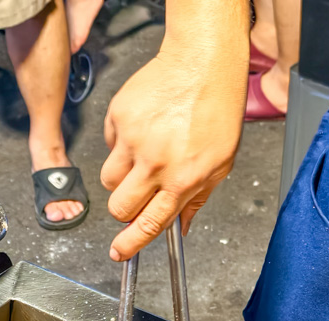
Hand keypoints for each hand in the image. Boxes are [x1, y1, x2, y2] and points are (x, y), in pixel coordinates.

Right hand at [101, 46, 244, 259]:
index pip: (150, 223)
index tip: (119, 252)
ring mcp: (133, 140)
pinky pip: (110, 143)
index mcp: (182, 178)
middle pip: (118, 207)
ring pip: (108, 178)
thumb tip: (181, 228)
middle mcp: (155, 163)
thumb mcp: (221, 163)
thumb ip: (197, 198)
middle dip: (123, 208)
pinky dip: (122, 141)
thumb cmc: (217, 107)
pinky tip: (145, 126)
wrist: (202, 61)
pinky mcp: (119, 118)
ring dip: (120, 175)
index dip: (131, 243)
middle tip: (135, 194)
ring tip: (143, 154)